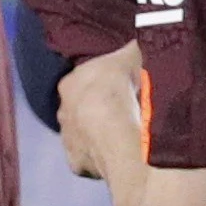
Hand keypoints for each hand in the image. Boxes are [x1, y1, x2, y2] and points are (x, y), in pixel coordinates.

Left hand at [55, 41, 143, 181]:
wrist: (116, 129)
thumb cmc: (120, 87)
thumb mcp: (130, 57)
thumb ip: (133, 51)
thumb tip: (141, 40)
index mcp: (70, 84)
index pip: (86, 82)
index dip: (105, 85)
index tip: (123, 89)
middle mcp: (63, 112)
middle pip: (83, 110)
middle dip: (102, 112)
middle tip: (127, 113)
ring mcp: (68, 140)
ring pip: (86, 137)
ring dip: (103, 137)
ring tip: (128, 137)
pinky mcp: (78, 165)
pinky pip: (92, 160)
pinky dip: (106, 159)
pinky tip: (124, 156)